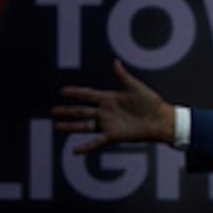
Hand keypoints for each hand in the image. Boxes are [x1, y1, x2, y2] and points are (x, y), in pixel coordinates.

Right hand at [52, 59, 174, 153]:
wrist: (159, 119)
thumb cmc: (151, 102)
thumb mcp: (136, 87)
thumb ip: (123, 76)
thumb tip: (115, 62)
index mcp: (110, 98)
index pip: (88, 95)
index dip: (76, 92)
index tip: (63, 91)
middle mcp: (106, 112)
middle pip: (82, 111)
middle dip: (67, 110)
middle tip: (52, 111)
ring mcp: (108, 125)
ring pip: (84, 125)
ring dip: (70, 126)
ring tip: (57, 126)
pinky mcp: (112, 136)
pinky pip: (96, 142)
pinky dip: (85, 147)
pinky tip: (75, 150)